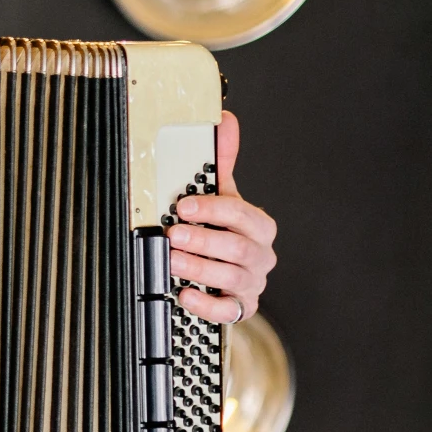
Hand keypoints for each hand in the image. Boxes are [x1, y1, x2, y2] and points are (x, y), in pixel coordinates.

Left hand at [167, 110, 276, 325]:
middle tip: (173, 234)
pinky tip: (184, 294)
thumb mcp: (222, 196)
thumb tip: (224, 119)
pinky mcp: (240, 308)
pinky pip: (227, 311)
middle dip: (203, 240)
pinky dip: (205, 304)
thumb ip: (222, 161)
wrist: (229, 275)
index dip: (213, 209)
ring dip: (198, 268)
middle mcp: (260, 256)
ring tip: (171, 260)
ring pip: (230, 278)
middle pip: (237, 248)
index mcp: (259, 226)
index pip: (242, 215)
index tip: (183, 205)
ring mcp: (252, 284)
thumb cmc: (224, 231)